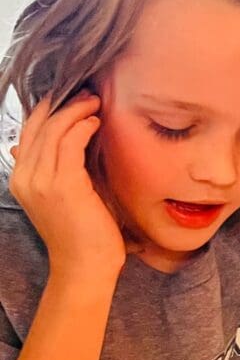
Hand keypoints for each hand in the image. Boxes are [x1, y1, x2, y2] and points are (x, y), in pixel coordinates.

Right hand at [10, 92, 125, 278]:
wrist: (86, 267)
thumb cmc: (83, 234)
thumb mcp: (63, 197)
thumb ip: (53, 171)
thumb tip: (40, 146)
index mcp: (21, 178)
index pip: (29, 132)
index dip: (48, 110)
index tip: (72, 97)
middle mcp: (25, 177)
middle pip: (39, 126)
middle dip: (63, 104)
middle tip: (87, 93)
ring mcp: (41, 181)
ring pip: (54, 130)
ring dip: (76, 111)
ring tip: (95, 102)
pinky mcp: (62, 184)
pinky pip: (69, 142)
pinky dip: (83, 127)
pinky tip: (96, 122)